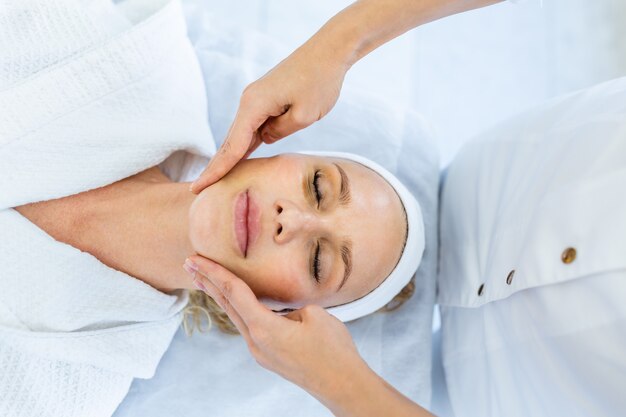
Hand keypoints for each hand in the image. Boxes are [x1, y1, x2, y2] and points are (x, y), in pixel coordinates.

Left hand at [182, 255, 364, 397]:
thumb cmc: (332, 349)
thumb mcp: (315, 314)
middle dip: (207, 282)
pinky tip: (238, 303)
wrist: (342, 384)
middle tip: (189, 264)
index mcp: (264, 328)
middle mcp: (256, 341)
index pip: (234, 292)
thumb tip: (282, 309)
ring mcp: (260, 352)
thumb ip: (291, 306)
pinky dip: (237, 309)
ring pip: (235, 317)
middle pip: (226, 305)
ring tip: (205, 280)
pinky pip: (248, 327)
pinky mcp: (268, 357)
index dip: (214, 272)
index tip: (195, 259)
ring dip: (220, 297)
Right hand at [189, 38, 348, 193]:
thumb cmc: (319, 82)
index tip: (198, 188)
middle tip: (197, 190)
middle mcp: (249, 101)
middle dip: (215, 167)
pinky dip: (243, 145)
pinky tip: (237, 160)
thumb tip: (264, 137)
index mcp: (254, 105)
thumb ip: (279, 132)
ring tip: (213, 181)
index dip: (216, 171)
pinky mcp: (265, 100)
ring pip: (239, 135)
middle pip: (229, 142)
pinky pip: (251, 128)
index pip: (232, 147)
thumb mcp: (303, 116)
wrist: (328, 52)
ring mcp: (255, 100)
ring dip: (228, 158)